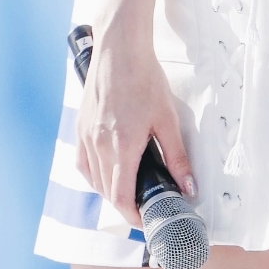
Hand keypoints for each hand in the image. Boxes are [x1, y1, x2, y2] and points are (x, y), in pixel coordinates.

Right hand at [76, 26, 195, 225]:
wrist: (119, 48)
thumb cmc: (144, 78)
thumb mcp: (167, 118)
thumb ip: (177, 157)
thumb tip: (188, 188)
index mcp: (121, 146)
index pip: (121, 198)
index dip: (133, 217)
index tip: (147, 220)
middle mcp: (99, 145)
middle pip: (107, 192)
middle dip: (125, 205)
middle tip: (145, 205)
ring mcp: (86, 135)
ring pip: (93, 179)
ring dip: (109, 191)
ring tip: (129, 189)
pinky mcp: (80, 126)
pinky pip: (83, 162)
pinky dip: (94, 174)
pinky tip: (106, 171)